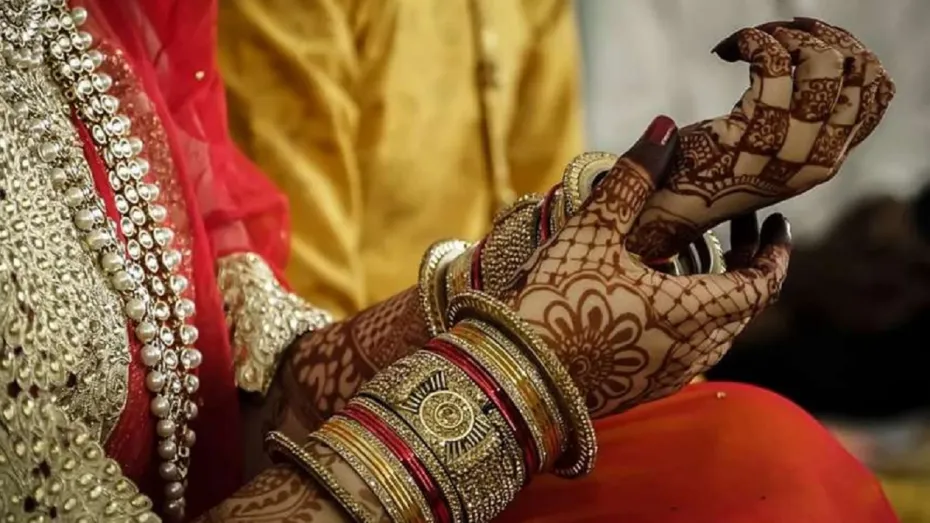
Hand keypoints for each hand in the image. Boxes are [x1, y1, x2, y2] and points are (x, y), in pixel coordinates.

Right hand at [510, 117, 791, 416]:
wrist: (512, 375)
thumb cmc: (554, 301)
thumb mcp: (592, 234)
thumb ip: (633, 180)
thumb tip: (665, 128)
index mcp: (694, 313)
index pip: (763, 283)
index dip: (776, 251)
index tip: (777, 222)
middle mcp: (693, 352)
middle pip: (743, 307)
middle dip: (748, 265)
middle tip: (738, 228)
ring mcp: (667, 376)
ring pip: (715, 332)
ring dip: (719, 293)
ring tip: (698, 258)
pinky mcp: (639, 389)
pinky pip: (685, 350)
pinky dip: (690, 318)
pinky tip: (657, 297)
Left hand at [625, 18, 894, 260]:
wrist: (671, 208)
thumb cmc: (712, 171)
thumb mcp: (774, 147)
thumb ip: (804, 117)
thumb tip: (823, 50)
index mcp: (828, 156)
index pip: (875, 93)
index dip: (851, 52)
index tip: (812, 36)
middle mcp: (820, 155)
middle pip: (856, 72)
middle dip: (819, 37)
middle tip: (779, 32)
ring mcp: (791, 147)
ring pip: (822, 64)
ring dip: (786, 36)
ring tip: (753, 40)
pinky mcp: (756, 133)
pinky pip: (772, 63)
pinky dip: (752, 41)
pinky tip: (728, 50)